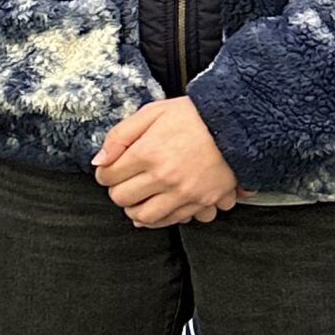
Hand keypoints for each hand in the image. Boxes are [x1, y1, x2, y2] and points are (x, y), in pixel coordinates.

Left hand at [95, 98, 238, 228]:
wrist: (235, 125)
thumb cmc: (194, 116)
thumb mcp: (151, 113)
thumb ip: (120, 136)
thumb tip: (99, 160)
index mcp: (147, 153)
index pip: (108, 177)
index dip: (105, 172)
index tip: (111, 169)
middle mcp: (164, 177)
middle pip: (122, 199)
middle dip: (118, 190)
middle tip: (125, 181)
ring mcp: (183, 193)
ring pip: (144, 217)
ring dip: (136, 208)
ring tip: (140, 195)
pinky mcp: (201, 202)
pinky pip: (172, 221)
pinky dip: (161, 217)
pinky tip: (160, 204)